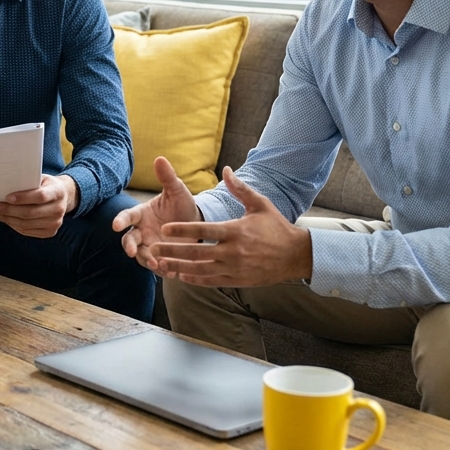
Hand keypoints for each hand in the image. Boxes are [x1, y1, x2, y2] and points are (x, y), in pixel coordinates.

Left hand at [0, 174, 77, 237]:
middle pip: (30, 213)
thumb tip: (3, 187)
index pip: (40, 196)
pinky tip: (5, 219)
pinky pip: (27, 231)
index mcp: (58, 192)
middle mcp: (59, 209)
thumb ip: (27, 182)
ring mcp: (55, 223)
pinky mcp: (49, 232)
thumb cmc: (45, 185)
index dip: (23, 198)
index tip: (7, 197)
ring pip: (26, 224)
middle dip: (9, 210)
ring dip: (7, 219)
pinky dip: (14, 225)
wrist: (63, 196)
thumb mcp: (40, 179)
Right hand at [112, 156, 201, 269]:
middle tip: (132, 252)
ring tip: (158, 264)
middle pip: (129, 240)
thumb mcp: (177, 191)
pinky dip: (162, 269)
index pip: (127, 217)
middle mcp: (142, 232)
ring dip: (147, 260)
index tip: (115, 225)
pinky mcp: (161, 259)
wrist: (197, 224)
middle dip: (129, 246)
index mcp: (141, 214)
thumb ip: (167, 178)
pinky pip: (158, 266)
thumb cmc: (182, 205)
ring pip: (142, 256)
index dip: (120, 221)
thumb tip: (160, 158)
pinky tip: (170, 271)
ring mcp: (150, 247)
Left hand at [150, 167, 312, 286]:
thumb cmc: (276, 227)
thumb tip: (225, 169)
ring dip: (178, 267)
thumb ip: (239, 188)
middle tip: (153, 247)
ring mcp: (235, 268)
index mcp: (236, 231)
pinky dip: (194, 279)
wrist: (296, 255)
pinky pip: (211, 280)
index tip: (164, 229)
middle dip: (173, 250)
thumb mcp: (260, 204)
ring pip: (200, 270)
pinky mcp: (237, 280)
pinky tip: (180, 275)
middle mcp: (233, 251)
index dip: (182, 230)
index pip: (203, 230)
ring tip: (160, 263)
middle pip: (196, 252)